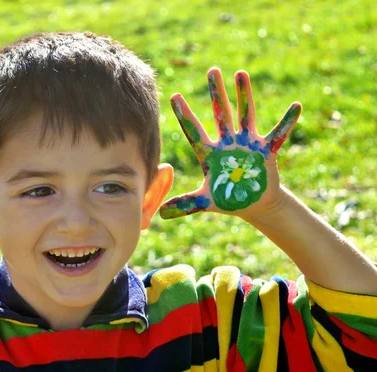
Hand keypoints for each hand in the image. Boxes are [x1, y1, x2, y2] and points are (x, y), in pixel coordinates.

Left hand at [159, 68, 300, 219]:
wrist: (254, 203)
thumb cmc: (228, 199)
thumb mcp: (206, 202)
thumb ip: (185, 204)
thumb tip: (160, 214)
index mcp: (210, 153)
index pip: (194, 130)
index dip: (185, 115)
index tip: (174, 95)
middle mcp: (227, 143)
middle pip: (221, 113)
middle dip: (217, 93)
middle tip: (212, 70)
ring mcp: (247, 144)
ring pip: (245, 114)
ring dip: (244, 95)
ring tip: (241, 73)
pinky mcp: (266, 150)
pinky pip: (278, 134)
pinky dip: (287, 122)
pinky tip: (296, 107)